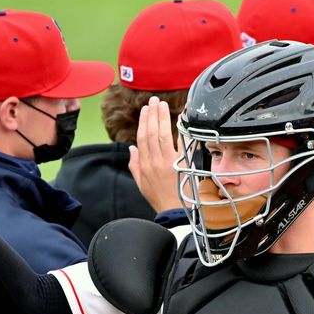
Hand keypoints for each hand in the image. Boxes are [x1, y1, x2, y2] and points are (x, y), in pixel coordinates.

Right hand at [129, 97, 183, 212]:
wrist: (175, 212)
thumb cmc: (159, 198)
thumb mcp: (141, 183)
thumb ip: (135, 165)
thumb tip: (131, 148)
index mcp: (144, 165)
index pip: (142, 138)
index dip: (144, 122)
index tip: (146, 110)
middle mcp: (155, 162)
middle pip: (152, 133)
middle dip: (152, 115)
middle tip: (154, 101)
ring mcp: (168, 163)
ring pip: (163, 136)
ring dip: (162, 118)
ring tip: (162, 105)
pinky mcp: (182, 165)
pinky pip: (181, 144)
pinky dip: (180, 130)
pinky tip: (180, 119)